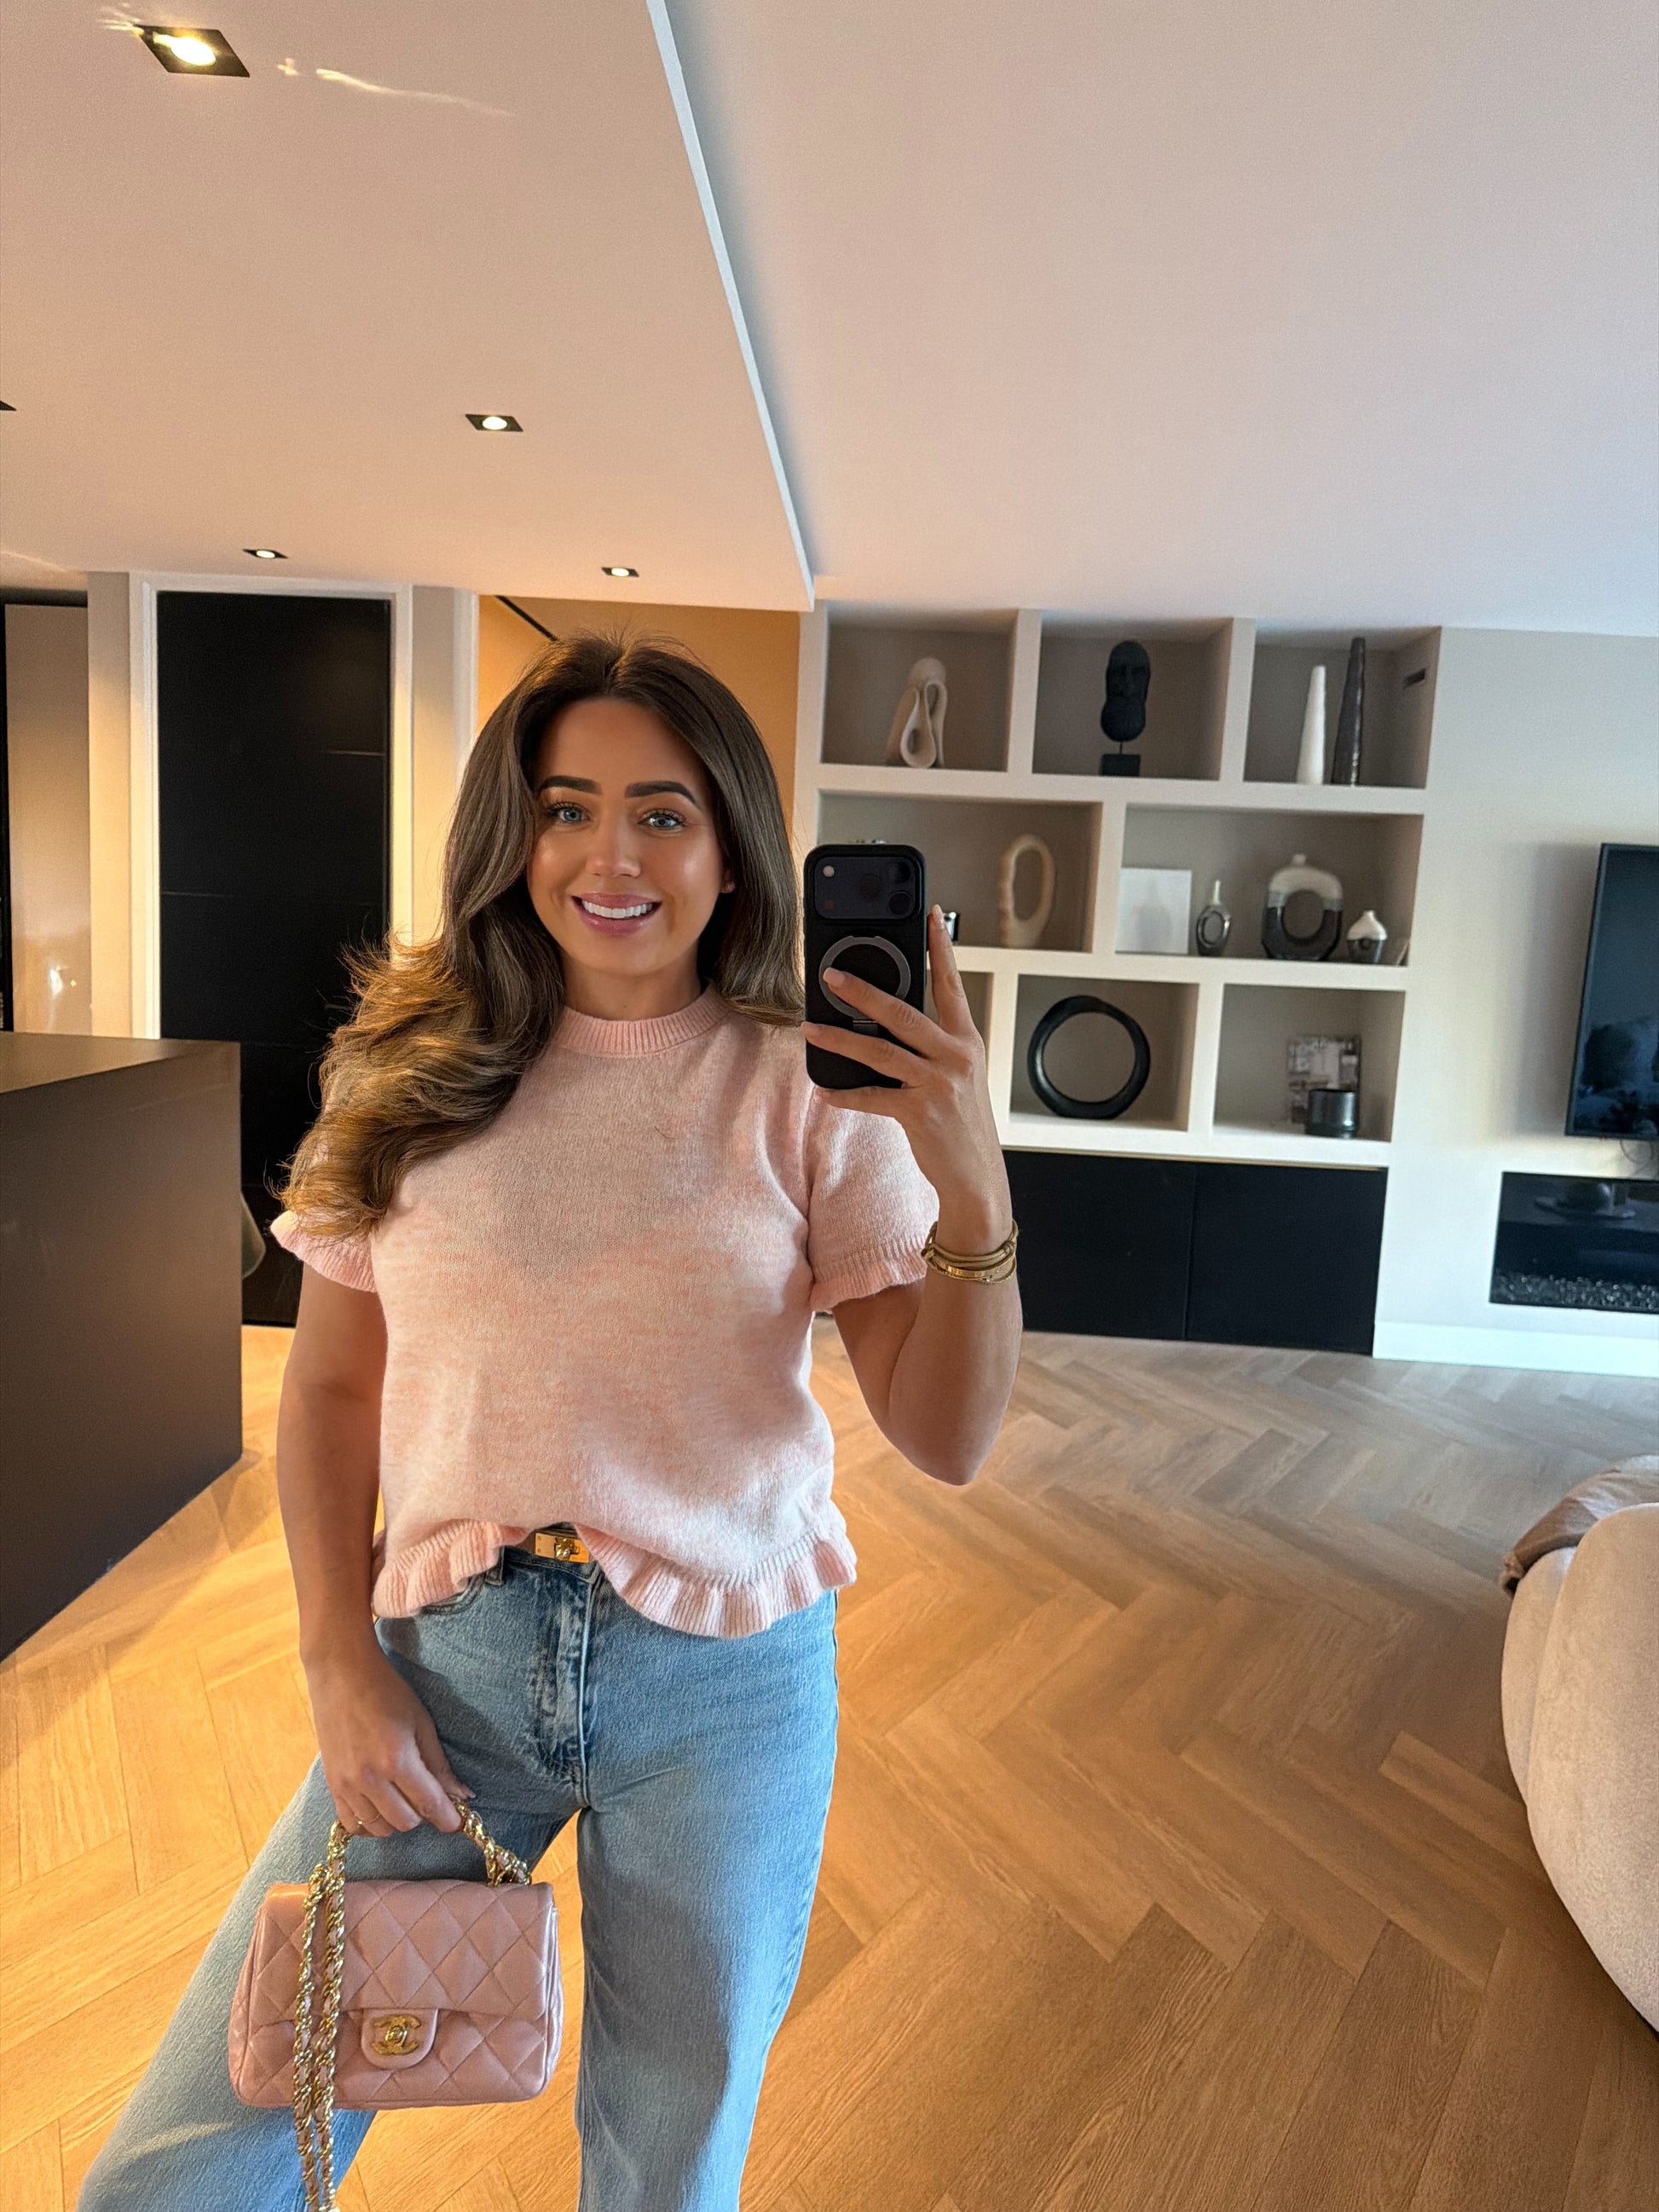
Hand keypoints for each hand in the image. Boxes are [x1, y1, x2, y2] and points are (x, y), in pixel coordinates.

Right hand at [303, 1641, 475, 1836]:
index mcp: (397, 1759)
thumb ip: (439, 1764)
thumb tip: (461, 1796)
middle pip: (405, 1822)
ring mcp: (347, 1785)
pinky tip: (381, 1807)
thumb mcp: (421, 1722)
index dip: (447, 1818)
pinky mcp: (332, 1785)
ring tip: (404, 1797)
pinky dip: (370, 1823)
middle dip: (423, 1814)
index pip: (428, 1804)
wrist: (341, 1674)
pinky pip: (352, 1824)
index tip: (458, 1824)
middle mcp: (370, 1778)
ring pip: (379, 1828)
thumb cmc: (387, 1692)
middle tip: (427, 1795)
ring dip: (397, 1819)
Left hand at [804, 904, 1011, 1248]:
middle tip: (831, 975)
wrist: (977, 1177)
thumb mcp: (959, 1075)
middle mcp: (956, 1056)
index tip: (931, 914)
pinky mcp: (920, 1112)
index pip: (952, 984)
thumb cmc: (962, 1122)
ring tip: (810, 1027)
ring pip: (880, 1051)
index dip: (942, 947)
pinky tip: (825, 1089)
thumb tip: (886, 1018)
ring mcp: (938, 1084)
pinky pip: (872, 1097)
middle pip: (904, 1012)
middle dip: (864, 991)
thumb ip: (932, 1045)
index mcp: (967, 1040)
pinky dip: (845, 1093)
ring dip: (840, 1038)